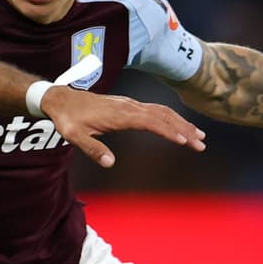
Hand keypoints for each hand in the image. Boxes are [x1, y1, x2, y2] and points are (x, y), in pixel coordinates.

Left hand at [39, 85, 205, 168]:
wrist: (60, 100)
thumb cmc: (67, 120)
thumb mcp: (74, 137)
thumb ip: (92, 149)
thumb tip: (110, 163)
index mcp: (120, 114)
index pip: (151, 122)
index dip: (168, 132)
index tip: (185, 141)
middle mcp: (129, 107)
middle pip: (163, 116)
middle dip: (184, 129)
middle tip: (202, 144)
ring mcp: (130, 105)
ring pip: (162, 112)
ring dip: (182, 124)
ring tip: (199, 136)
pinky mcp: (129, 106)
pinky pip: (155, 111)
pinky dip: (171, 119)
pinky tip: (179, 127)